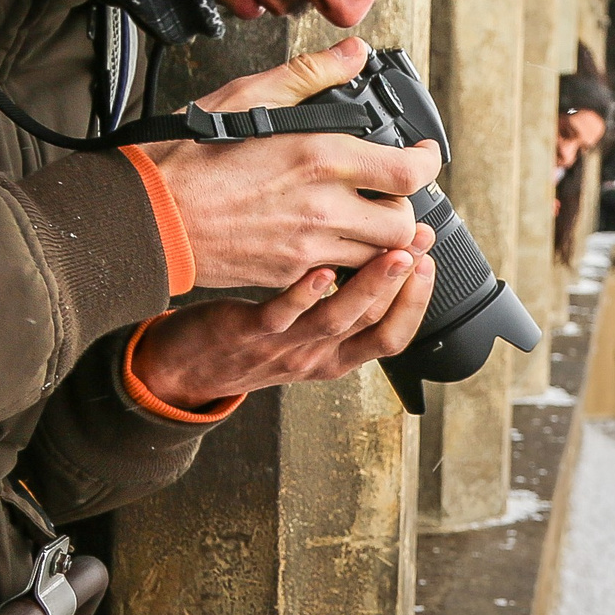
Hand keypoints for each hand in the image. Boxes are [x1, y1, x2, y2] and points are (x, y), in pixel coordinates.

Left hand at [130, 225, 437, 407]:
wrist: (185, 369)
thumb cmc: (249, 343)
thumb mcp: (304, 337)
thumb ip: (340, 308)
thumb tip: (375, 262)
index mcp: (335, 360)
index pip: (392, 338)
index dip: (416, 303)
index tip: (429, 262)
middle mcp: (315, 357)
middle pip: (373, 325)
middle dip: (404, 284)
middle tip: (420, 244)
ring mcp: (283, 347)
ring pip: (337, 319)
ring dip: (370, 285)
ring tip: (393, 253)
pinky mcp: (249, 332)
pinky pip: (283, 315)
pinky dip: (305, 293)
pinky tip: (322, 268)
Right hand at [145, 38, 443, 288]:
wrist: (149, 214)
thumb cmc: (191, 155)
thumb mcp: (250, 97)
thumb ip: (310, 75)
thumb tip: (353, 54)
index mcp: (322, 158)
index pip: (410, 172)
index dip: (428, 161)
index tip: (423, 154)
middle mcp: (323, 207)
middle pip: (405, 224)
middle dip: (407, 208)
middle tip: (391, 193)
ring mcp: (308, 247)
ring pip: (379, 257)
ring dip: (382, 240)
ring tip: (367, 219)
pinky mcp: (290, 274)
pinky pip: (342, 275)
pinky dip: (350, 262)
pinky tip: (334, 241)